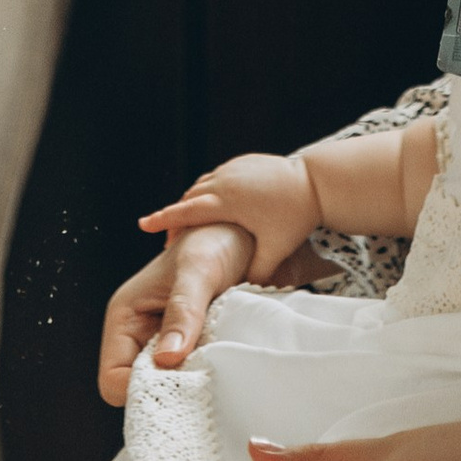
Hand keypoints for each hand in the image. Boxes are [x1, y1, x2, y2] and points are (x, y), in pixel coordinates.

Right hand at [96, 224, 254, 403]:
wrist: (248, 233)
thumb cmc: (215, 239)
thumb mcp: (199, 269)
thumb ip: (183, 310)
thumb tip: (167, 359)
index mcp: (125, 317)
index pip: (112, 378)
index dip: (139, 389)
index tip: (178, 383)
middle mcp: (140, 336)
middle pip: (139, 390)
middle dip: (168, 390)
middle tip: (201, 378)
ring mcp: (166, 345)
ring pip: (167, 389)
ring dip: (190, 384)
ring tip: (215, 367)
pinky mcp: (191, 350)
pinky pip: (190, 379)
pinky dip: (205, 378)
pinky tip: (223, 365)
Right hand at [139, 150, 320, 285]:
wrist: (317, 180)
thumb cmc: (295, 217)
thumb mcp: (273, 251)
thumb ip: (255, 275)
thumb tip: (239, 297)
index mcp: (228, 202)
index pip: (186, 211)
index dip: (164, 219)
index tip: (143, 224)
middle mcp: (226, 181)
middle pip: (191, 199)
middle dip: (177, 216)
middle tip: (168, 237)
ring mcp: (234, 169)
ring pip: (203, 186)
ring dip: (193, 204)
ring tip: (189, 224)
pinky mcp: (243, 163)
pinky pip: (218, 178)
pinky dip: (209, 192)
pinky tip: (213, 207)